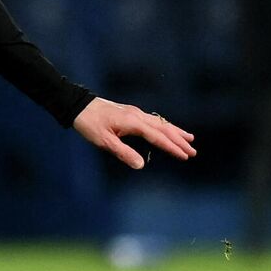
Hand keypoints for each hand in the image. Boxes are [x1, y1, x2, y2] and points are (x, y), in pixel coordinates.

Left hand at [72, 98, 194, 169]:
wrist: (77, 105)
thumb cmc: (89, 124)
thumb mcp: (103, 141)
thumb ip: (123, 153)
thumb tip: (141, 165)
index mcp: (133, 123)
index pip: (157, 137)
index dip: (172, 147)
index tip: (184, 155)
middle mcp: (137, 115)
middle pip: (163, 128)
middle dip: (179, 140)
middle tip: (192, 151)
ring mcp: (134, 112)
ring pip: (160, 123)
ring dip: (175, 131)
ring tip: (189, 138)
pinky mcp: (130, 112)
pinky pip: (152, 120)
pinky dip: (164, 126)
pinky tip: (167, 129)